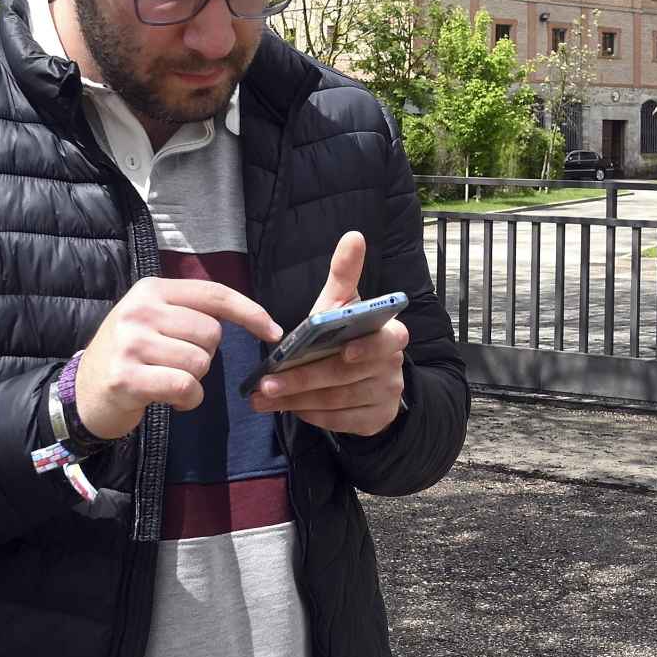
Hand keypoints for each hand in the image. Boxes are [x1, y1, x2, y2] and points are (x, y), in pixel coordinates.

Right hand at [75, 277, 283, 439]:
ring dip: (195, 380)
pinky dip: (189, 399)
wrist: (83, 392)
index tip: (273, 331)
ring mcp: (130, 343)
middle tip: (177, 364)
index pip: (214, 294)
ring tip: (168, 380)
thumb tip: (253, 316)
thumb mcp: (154, 320)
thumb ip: (191, 311)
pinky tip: (173, 400)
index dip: (249, 311)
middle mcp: (140, 311)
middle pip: (211, 333)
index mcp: (152, 290)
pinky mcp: (126, 377)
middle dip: (205, 355)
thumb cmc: (131, 355)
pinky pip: (185, 387)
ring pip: (200, 362)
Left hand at [249, 231, 408, 437]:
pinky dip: (312, 416)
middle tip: (267, 383)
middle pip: (347, 374)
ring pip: (338, 400)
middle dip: (304, 378)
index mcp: (391, 335)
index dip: (368, 348)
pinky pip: (340, 421)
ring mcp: (387, 395)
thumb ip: (345, 274)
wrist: (370, 380)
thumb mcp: (343, 305)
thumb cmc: (347, 334)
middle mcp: (393, 366)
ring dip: (298, 400)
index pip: (387, 340)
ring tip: (263, 397)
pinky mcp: (375, 420)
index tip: (344, 351)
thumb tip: (353, 235)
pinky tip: (288, 409)